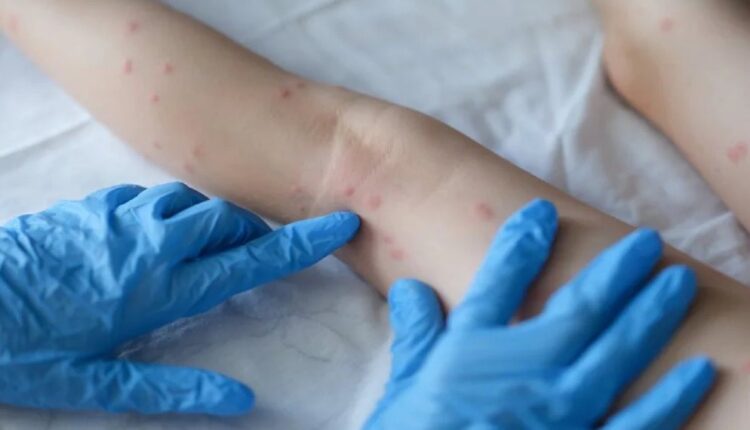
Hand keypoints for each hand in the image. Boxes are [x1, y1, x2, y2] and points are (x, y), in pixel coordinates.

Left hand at [0, 183, 358, 415]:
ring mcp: (119, 217)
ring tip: (211, 239)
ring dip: (210, 216)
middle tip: (259, 245)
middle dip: (252, 226)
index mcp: (160, 289)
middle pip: (224, 217)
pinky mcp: (93, 206)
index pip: (248, 261)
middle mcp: (149, 243)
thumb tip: (239, 400)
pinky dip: (168, 209)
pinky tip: (156, 230)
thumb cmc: (26, 350)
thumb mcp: (97, 383)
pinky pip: (148, 196)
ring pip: (188, 200)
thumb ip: (172, 388)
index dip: (299, 243)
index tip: (339, 223)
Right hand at [366, 199, 713, 429]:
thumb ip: (415, 335)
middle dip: (615, 270)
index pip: (499, 281)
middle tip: (645, 241)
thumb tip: (410, 288)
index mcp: (469, 354)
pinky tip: (697, 370)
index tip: (543, 212)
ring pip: (616, 355)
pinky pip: (635, 424)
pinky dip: (669, 398)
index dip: (523, 241)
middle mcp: (520, 374)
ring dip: (651, 315)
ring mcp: (557, 414)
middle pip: (577, 309)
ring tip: (677, 282)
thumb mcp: (403, 389)